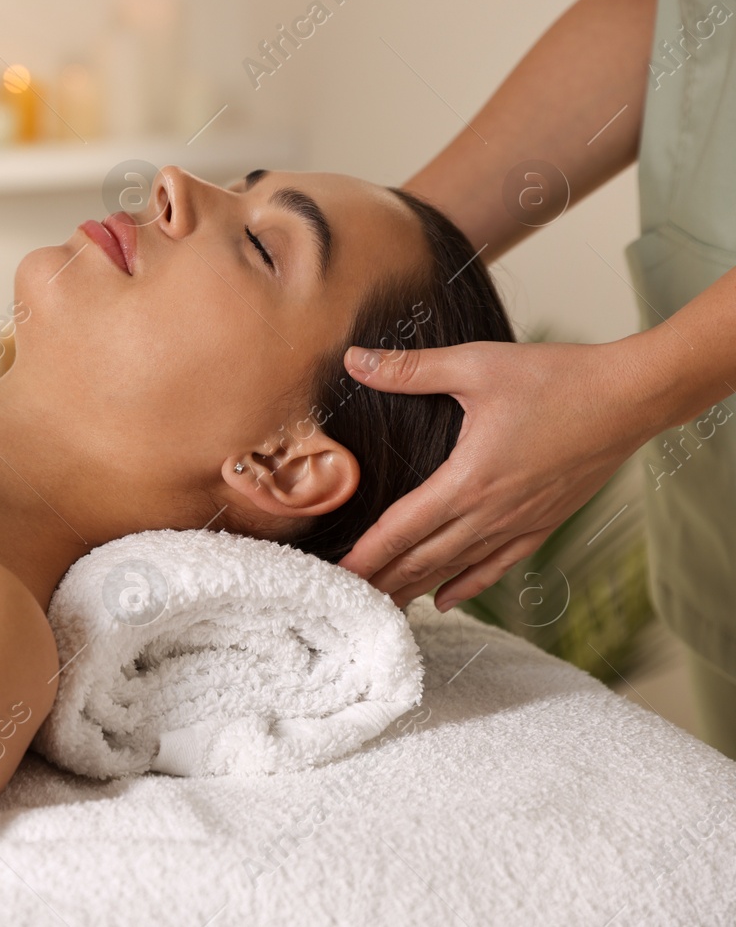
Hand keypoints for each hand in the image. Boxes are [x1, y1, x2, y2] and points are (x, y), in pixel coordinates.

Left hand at [336, 337, 665, 610]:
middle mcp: (492, 512)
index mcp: (469, 479)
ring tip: (381, 608)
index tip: (336, 575)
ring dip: (416, 589)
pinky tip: (444, 599)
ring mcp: (520, 523)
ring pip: (456, 568)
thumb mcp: (476, 365)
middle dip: (382, 581)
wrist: (631, 397)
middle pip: (423, 559)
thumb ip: (411, 369)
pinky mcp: (544, 523)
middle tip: (346, 601)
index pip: (402, 529)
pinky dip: (467, 585)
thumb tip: (354, 360)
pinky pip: (497, 566)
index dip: (366, 555)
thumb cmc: (557, 378)